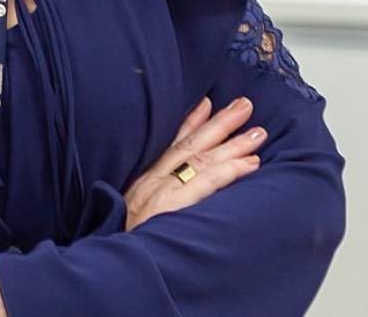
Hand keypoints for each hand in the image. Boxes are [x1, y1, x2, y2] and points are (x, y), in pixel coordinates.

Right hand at [124, 96, 265, 230]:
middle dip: (220, 123)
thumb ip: (146, 198)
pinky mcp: (174, 208)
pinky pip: (207, 184)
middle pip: (191, 145)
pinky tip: (250, 164)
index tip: (208, 104)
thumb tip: (163, 197)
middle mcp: (154, 181)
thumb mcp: (127, 212)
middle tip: (245, 106)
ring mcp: (164, 192)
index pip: (171, 144)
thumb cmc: (121, 240)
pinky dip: (229, 171)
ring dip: (233, 143)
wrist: (110, 263)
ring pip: (204, 159)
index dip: (190, 122)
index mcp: (144, 180)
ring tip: (258, 133)